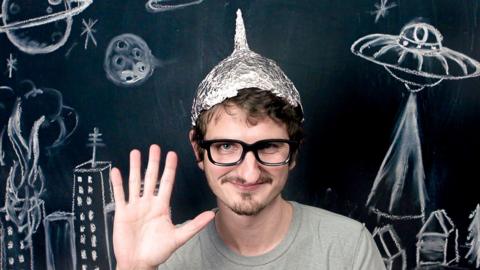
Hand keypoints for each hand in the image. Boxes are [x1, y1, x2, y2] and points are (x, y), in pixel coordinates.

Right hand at [111, 144, 214, 269]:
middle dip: (153, 162)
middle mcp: (149, 203)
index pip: (166, 182)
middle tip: (154, 147)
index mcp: (162, 206)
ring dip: (135, 167)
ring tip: (136, 152)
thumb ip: (194, 225)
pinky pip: (119, 194)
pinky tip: (116, 170)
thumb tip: (211, 215)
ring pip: (135, 182)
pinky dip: (117, 183)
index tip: (172, 154)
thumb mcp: (178, 237)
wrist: (138, 263)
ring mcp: (135, 207)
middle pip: (151, 178)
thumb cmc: (158, 251)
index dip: (169, 168)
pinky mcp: (123, 212)